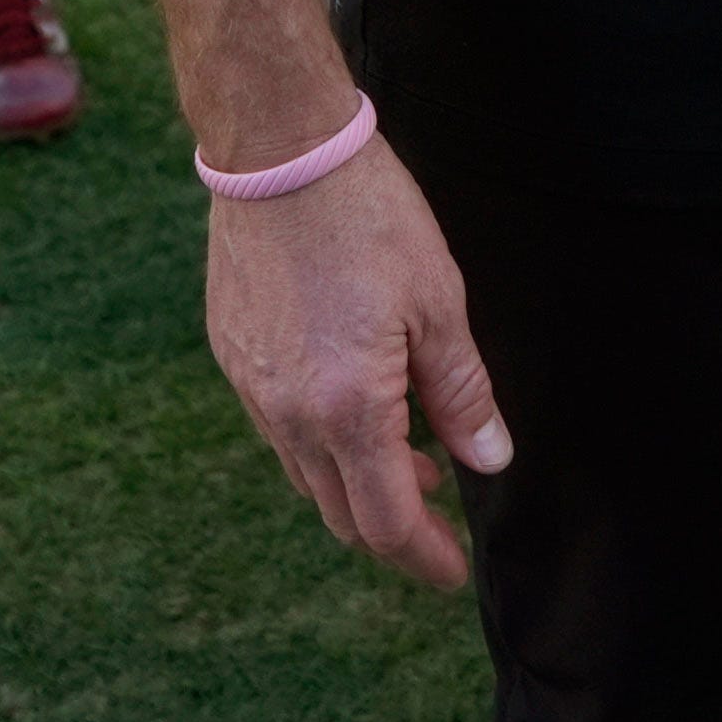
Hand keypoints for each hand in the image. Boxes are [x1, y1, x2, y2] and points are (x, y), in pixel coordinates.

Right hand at [202, 129, 511, 588]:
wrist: (279, 152)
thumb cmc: (370, 217)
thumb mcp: (439, 303)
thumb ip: (462, 393)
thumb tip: (489, 460)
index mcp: (347, 408)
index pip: (385, 520)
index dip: (423, 556)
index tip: (453, 569)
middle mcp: (289, 414)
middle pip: (340, 513)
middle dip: (393, 530)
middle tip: (440, 521)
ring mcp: (251, 387)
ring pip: (307, 475)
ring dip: (358, 485)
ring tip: (412, 457)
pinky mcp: (232, 356)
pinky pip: (278, 430)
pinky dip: (322, 444)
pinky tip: (357, 408)